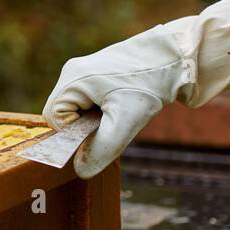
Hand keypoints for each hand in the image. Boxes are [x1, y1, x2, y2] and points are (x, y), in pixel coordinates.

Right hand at [43, 25, 194, 176]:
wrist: (175, 58)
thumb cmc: (148, 85)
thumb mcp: (125, 123)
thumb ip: (100, 150)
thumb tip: (80, 170)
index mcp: (72, 79)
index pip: (54, 119)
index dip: (75, 132)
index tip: (103, 128)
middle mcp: (72, 71)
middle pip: (64, 113)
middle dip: (86, 125)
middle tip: (115, 120)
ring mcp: (84, 70)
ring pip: (76, 108)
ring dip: (95, 118)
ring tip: (121, 110)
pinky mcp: (95, 73)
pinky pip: (87, 100)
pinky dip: (102, 110)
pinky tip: (122, 104)